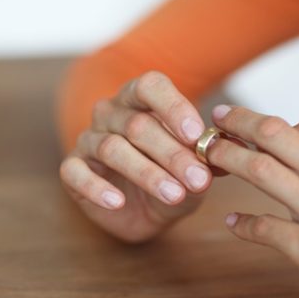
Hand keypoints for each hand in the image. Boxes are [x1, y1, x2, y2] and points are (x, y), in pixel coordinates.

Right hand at [60, 71, 212, 241]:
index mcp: (139, 102)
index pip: (151, 87)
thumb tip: (226, 149)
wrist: (144, 210)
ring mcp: (89, 139)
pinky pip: (76, 172)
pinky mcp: (72, 168)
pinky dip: (96, 187)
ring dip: (146, 173)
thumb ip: (207, 159)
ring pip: (111, 148)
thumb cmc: (170, 180)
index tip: (195, 135)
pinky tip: (117, 202)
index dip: (173, 107)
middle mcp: (111, 114)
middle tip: (197, 180)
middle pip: (137, 125)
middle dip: (171, 154)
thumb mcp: (195, 170)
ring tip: (173, 195)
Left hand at [207, 105, 298, 297]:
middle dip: (240, 122)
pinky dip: (243, 224)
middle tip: (217, 118)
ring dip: (228, 157)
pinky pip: (264, 227)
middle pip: (275, 136)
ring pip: (262, 170)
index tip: (250, 129)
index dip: (272, 127)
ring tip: (210, 155)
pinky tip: (233, 222)